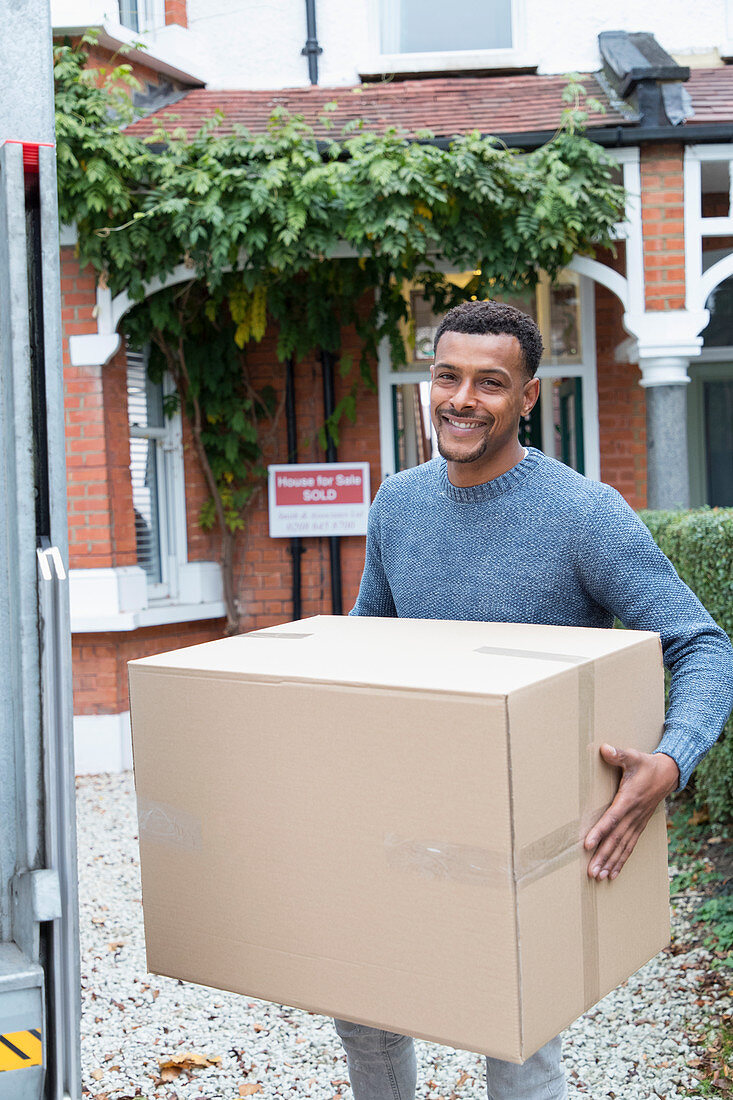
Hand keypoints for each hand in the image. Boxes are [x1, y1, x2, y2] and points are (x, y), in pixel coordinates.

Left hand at [583, 745, 678, 880]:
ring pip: (623, 846)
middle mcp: (633, 815)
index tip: (588, 844)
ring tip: (599, 877)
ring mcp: (637, 822)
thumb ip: (619, 754)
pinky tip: (613, 873)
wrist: (668, 774)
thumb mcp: (633, 756)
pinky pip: (630, 846)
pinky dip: (622, 860)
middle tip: (591, 872)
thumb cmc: (646, 765)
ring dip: (611, 862)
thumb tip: (604, 748)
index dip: (600, 832)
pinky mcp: (639, 826)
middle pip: (616, 839)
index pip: (612, 818)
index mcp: (629, 799)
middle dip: (603, 856)